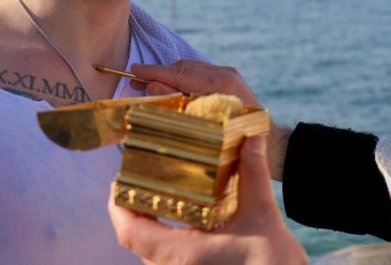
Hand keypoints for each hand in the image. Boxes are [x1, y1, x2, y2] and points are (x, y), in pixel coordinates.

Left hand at [109, 134, 307, 264]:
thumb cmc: (273, 263)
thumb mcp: (262, 213)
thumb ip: (253, 173)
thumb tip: (250, 138)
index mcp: (183, 254)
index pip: (130, 233)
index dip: (117, 207)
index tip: (117, 182)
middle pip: (136, 240)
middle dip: (132, 210)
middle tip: (137, 180)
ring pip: (149, 253)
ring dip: (148, 225)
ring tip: (156, 195)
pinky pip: (165, 259)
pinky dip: (165, 237)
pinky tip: (182, 218)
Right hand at [129, 60, 291, 179]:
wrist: (269, 143)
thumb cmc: (237, 140)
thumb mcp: (203, 124)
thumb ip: (178, 102)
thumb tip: (153, 85)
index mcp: (220, 83)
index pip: (180, 73)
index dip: (154, 72)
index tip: (134, 70)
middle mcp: (225, 73)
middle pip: (183, 67)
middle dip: (158, 73)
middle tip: (135, 81)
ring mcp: (228, 74)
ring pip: (190, 68)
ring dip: (169, 76)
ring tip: (147, 83)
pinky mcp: (228, 79)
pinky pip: (199, 74)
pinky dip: (182, 79)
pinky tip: (169, 88)